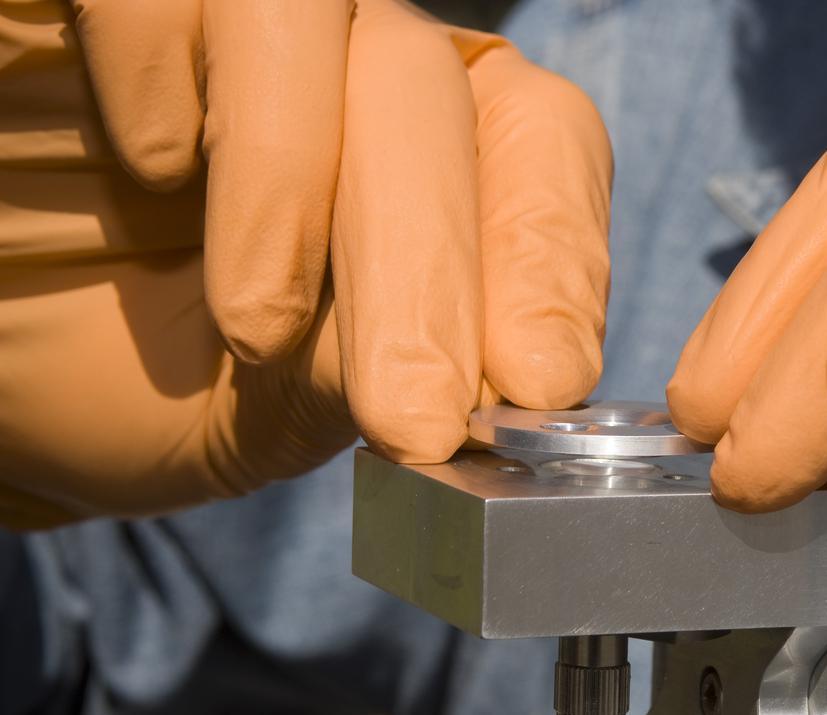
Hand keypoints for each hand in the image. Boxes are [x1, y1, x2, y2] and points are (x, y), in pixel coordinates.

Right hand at [0, 0, 610, 524]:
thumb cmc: (127, 375)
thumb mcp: (262, 412)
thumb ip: (363, 380)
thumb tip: (495, 379)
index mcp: (421, 150)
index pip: (538, 146)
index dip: (552, 253)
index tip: (540, 381)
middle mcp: (346, 59)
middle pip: (433, 92)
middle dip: (433, 269)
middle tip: (413, 415)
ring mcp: (233, 12)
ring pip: (316, 19)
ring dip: (294, 186)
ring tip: (254, 327)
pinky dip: (159, 77)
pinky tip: (149, 165)